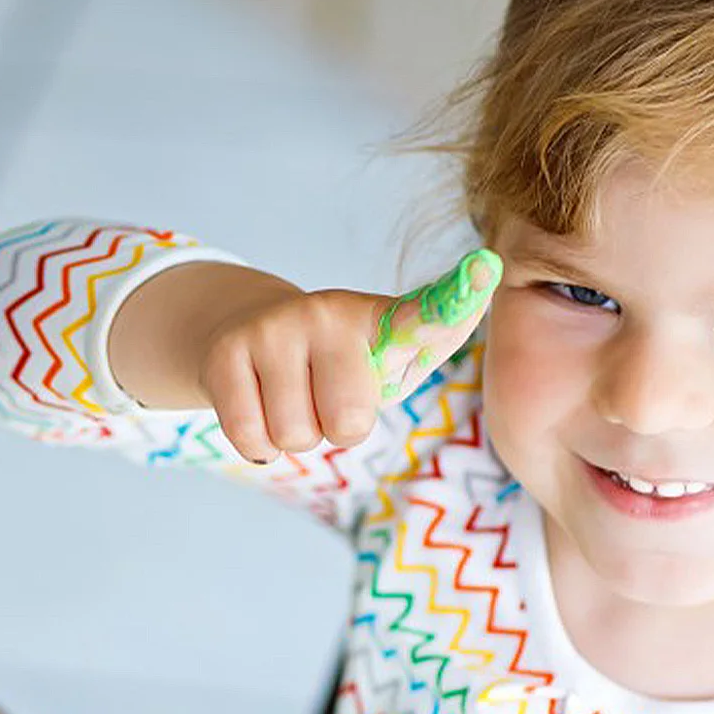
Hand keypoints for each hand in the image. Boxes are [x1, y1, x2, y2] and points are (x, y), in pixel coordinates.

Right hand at [201, 248, 501, 463]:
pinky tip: (259, 411)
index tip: (487, 269)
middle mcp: (328, 311)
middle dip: (336, 429)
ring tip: (292, 401)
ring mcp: (274, 328)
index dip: (457, 297)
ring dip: (294, 435)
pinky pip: (252, 437)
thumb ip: (431, 343)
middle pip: (348, 421)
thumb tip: (479, 288)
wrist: (242, 333)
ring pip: (295, 435)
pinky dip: (258, 445)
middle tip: (325, 400)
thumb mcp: (386, 361)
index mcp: (380, 317)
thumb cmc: (334, 363)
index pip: (426, 313)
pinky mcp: (227, 353)